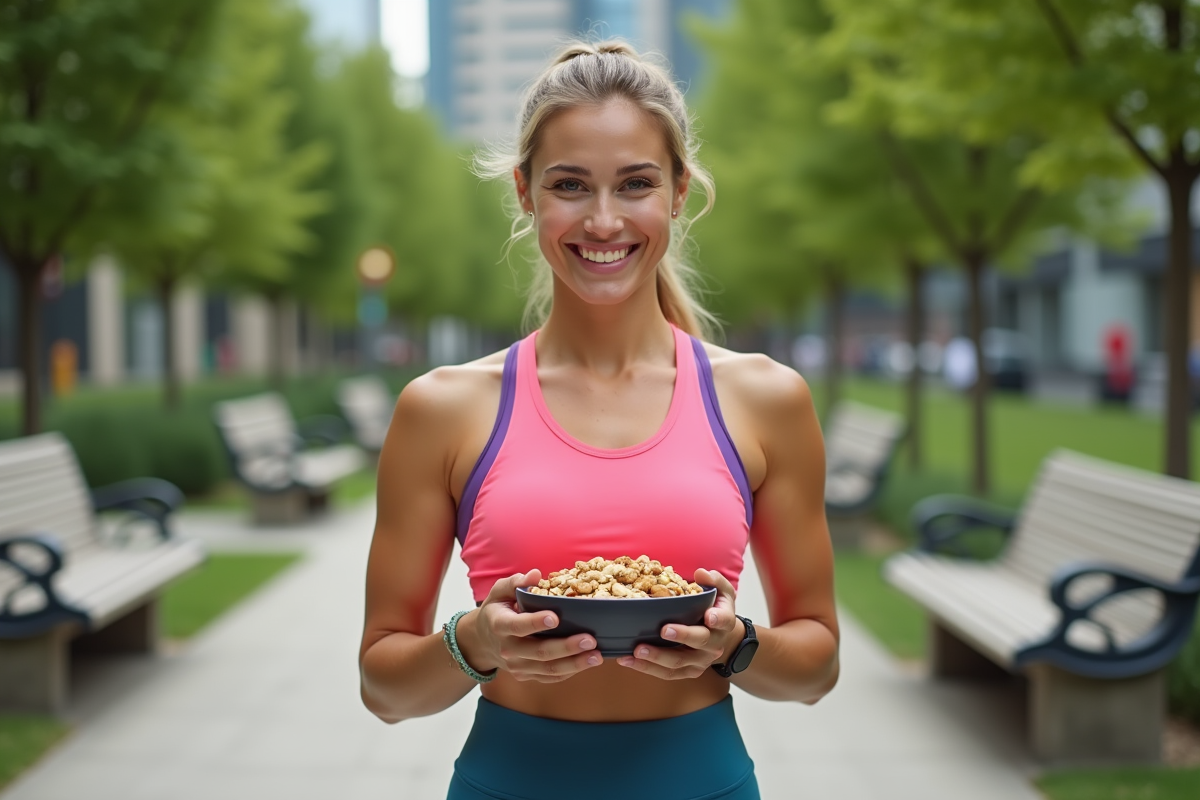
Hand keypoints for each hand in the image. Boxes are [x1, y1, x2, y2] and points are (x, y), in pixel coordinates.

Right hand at [464, 570, 602, 682]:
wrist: (483, 641)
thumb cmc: (497, 610)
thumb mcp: (500, 591)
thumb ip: (515, 582)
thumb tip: (535, 575)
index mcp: (500, 625)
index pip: (518, 626)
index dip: (535, 623)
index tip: (555, 618)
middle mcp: (508, 649)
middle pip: (539, 652)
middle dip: (566, 647)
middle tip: (589, 640)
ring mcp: (517, 666)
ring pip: (548, 669)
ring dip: (574, 664)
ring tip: (596, 656)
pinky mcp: (527, 675)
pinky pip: (550, 677)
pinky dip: (570, 672)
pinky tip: (587, 663)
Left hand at [616, 568, 741, 679]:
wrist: (722, 638)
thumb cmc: (716, 609)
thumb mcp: (720, 591)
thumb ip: (713, 580)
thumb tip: (701, 573)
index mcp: (724, 622)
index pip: (724, 620)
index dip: (718, 619)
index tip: (708, 616)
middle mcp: (714, 645)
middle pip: (700, 642)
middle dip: (682, 636)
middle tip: (663, 630)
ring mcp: (700, 661)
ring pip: (679, 663)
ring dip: (657, 658)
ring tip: (636, 650)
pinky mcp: (687, 671)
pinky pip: (667, 673)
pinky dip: (647, 668)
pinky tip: (628, 660)